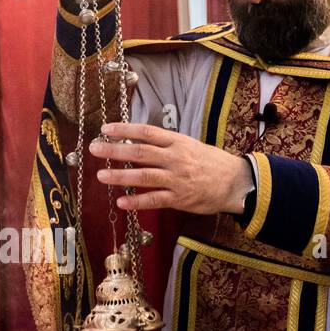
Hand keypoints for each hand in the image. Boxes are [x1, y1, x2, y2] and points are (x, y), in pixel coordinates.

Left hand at [90, 123, 254, 214]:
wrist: (235, 182)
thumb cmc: (211, 163)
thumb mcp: (190, 145)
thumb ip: (166, 145)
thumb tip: (138, 142)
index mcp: (178, 142)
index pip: (146, 132)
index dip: (124, 129)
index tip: (105, 129)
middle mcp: (175, 158)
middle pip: (140, 152)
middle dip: (114, 150)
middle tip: (93, 148)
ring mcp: (177, 179)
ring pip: (144, 176)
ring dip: (120, 175)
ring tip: (101, 176)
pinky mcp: (180, 199)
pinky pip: (154, 200)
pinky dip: (137, 201)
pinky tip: (121, 202)